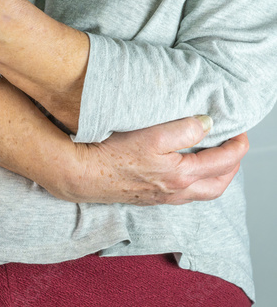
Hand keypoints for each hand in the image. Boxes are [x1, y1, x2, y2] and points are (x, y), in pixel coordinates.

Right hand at [55, 116, 248, 205]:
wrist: (83, 175)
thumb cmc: (113, 154)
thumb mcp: (152, 135)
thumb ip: (185, 129)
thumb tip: (207, 124)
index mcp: (181, 176)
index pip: (223, 163)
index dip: (237, 147)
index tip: (240, 133)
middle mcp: (175, 192)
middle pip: (217, 186)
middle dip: (232, 168)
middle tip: (234, 149)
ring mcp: (161, 198)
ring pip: (200, 193)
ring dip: (214, 177)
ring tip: (213, 159)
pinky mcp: (147, 198)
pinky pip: (182, 195)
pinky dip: (194, 183)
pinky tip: (183, 172)